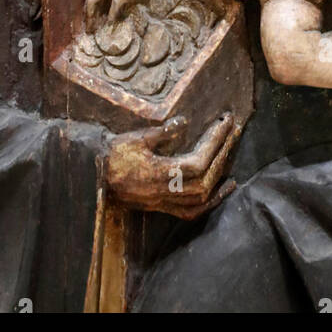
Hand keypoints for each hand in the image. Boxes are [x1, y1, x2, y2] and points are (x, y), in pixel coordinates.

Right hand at [85, 0, 132, 27]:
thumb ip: (114, 10)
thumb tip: (109, 21)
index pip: (91, 0)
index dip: (90, 11)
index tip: (90, 21)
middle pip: (96, 2)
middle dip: (94, 13)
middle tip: (93, 25)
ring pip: (104, 2)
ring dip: (102, 12)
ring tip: (101, 23)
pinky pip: (112, 1)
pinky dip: (110, 9)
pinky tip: (113, 16)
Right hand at [106, 113, 236, 217]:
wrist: (97, 178)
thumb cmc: (115, 155)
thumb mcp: (136, 138)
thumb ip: (162, 132)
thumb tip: (184, 122)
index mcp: (161, 173)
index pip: (198, 161)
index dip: (215, 141)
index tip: (225, 121)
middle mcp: (167, 191)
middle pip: (206, 177)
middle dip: (223, 150)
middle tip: (234, 128)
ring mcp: (167, 202)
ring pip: (204, 195)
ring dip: (222, 171)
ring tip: (232, 149)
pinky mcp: (165, 207)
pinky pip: (195, 210)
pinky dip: (214, 200)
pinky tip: (226, 187)